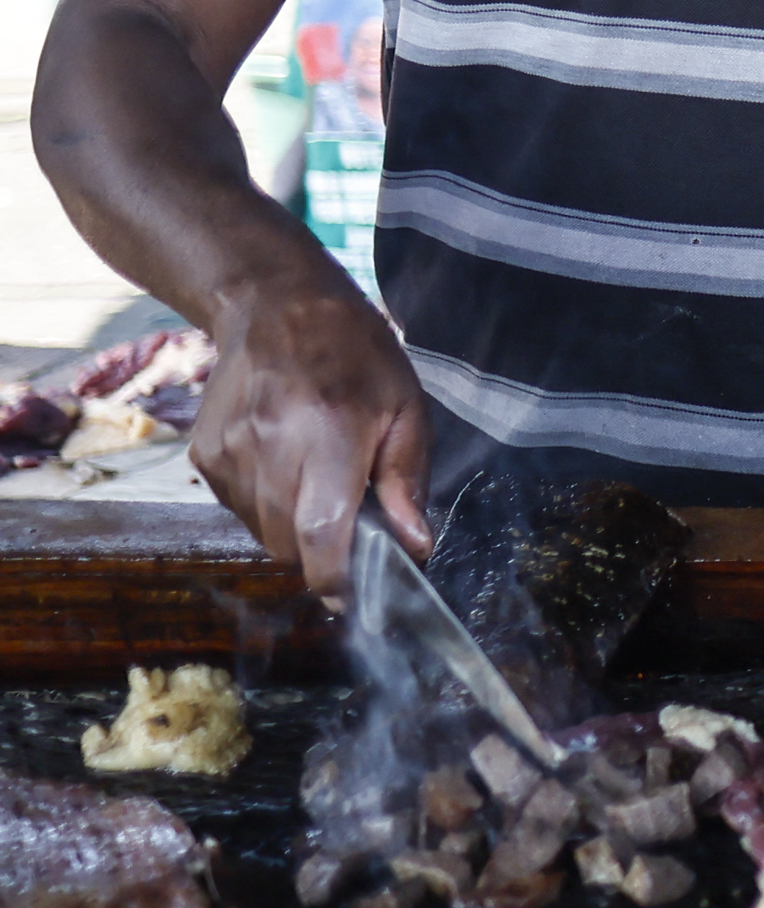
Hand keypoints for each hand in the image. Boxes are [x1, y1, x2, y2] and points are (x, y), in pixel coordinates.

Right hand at [194, 281, 432, 604]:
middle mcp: (268, 449)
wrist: (275, 306)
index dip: (334, 579)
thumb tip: (415, 545)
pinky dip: (266, 508)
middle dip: (322, 553)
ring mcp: (228, 454)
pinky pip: (238, 509)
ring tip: (318, 483)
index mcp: (326, 437)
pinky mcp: (204, 456)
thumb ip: (406, 481)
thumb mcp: (405, 409)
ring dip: (293, 530)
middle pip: (288, 544)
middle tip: (349, 524)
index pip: (319, 532)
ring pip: (261, 532)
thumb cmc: (356, 355)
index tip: (348, 601)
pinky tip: (287, 467)